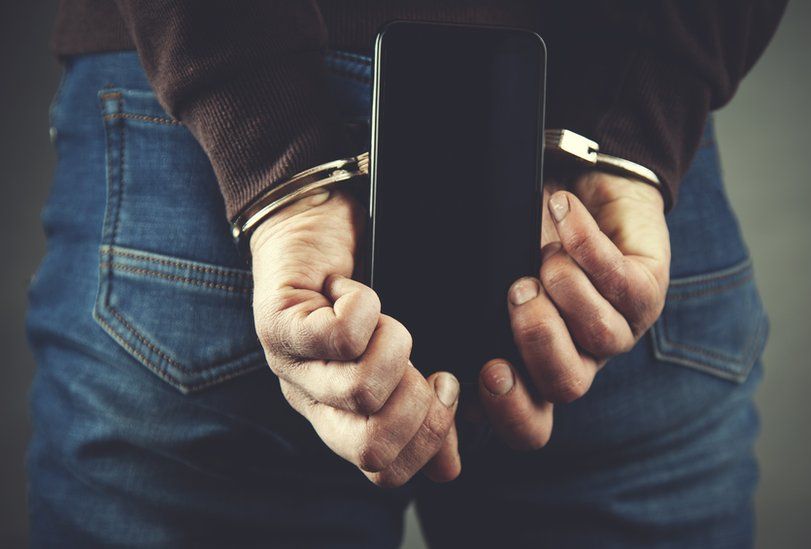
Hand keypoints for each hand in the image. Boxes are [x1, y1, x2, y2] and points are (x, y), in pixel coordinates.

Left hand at [250, 190, 460, 486]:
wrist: (313, 214)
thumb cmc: (370, 280)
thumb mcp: (405, 352)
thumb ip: (426, 407)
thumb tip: (449, 467)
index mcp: (342, 416)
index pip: (383, 470)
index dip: (428, 441)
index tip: (445, 386)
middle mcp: (311, 400)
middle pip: (372, 448)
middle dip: (419, 405)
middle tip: (423, 358)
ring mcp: (289, 365)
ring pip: (361, 391)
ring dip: (395, 345)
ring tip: (385, 316)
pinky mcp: (278, 323)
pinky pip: (340, 336)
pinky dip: (366, 307)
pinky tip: (357, 291)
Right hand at [477, 172, 669, 449]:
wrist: (575, 175)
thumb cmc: (519, 230)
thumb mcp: (482, 270)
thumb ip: (458, 305)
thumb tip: (422, 324)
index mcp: (535, 368)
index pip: (527, 425)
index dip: (507, 411)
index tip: (487, 370)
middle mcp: (580, 357)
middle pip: (567, 387)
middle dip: (538, 340)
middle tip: (518, 292)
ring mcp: (620, 328)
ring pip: (601, 337)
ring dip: (567, 289)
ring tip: (545, 252)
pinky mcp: (648, 289)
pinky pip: (622, 283)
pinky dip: (585, 243)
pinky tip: (564, 212)